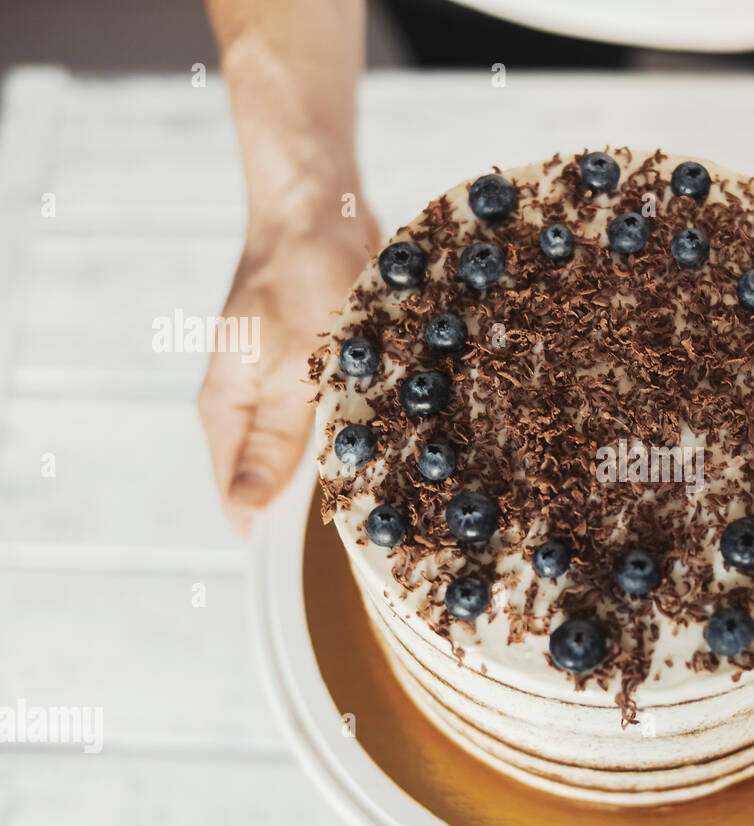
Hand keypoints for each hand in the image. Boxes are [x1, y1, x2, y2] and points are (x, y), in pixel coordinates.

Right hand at [199, 202, 380, 535]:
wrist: (321, 211)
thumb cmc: (299, 279)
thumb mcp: (290, 368)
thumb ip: (274, 441)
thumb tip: (247, 513)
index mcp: (226, 412)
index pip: (239, 501)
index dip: (279, 537)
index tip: (329, 561)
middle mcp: (249, 407)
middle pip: (277, 483)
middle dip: (321, 507)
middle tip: (376, 531)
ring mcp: (282, 389)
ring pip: (312, 453)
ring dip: (348, 470)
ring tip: (396, 498)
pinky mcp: (316, 372)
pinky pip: (335, 420)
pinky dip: (362, 434)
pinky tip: (401, 450)